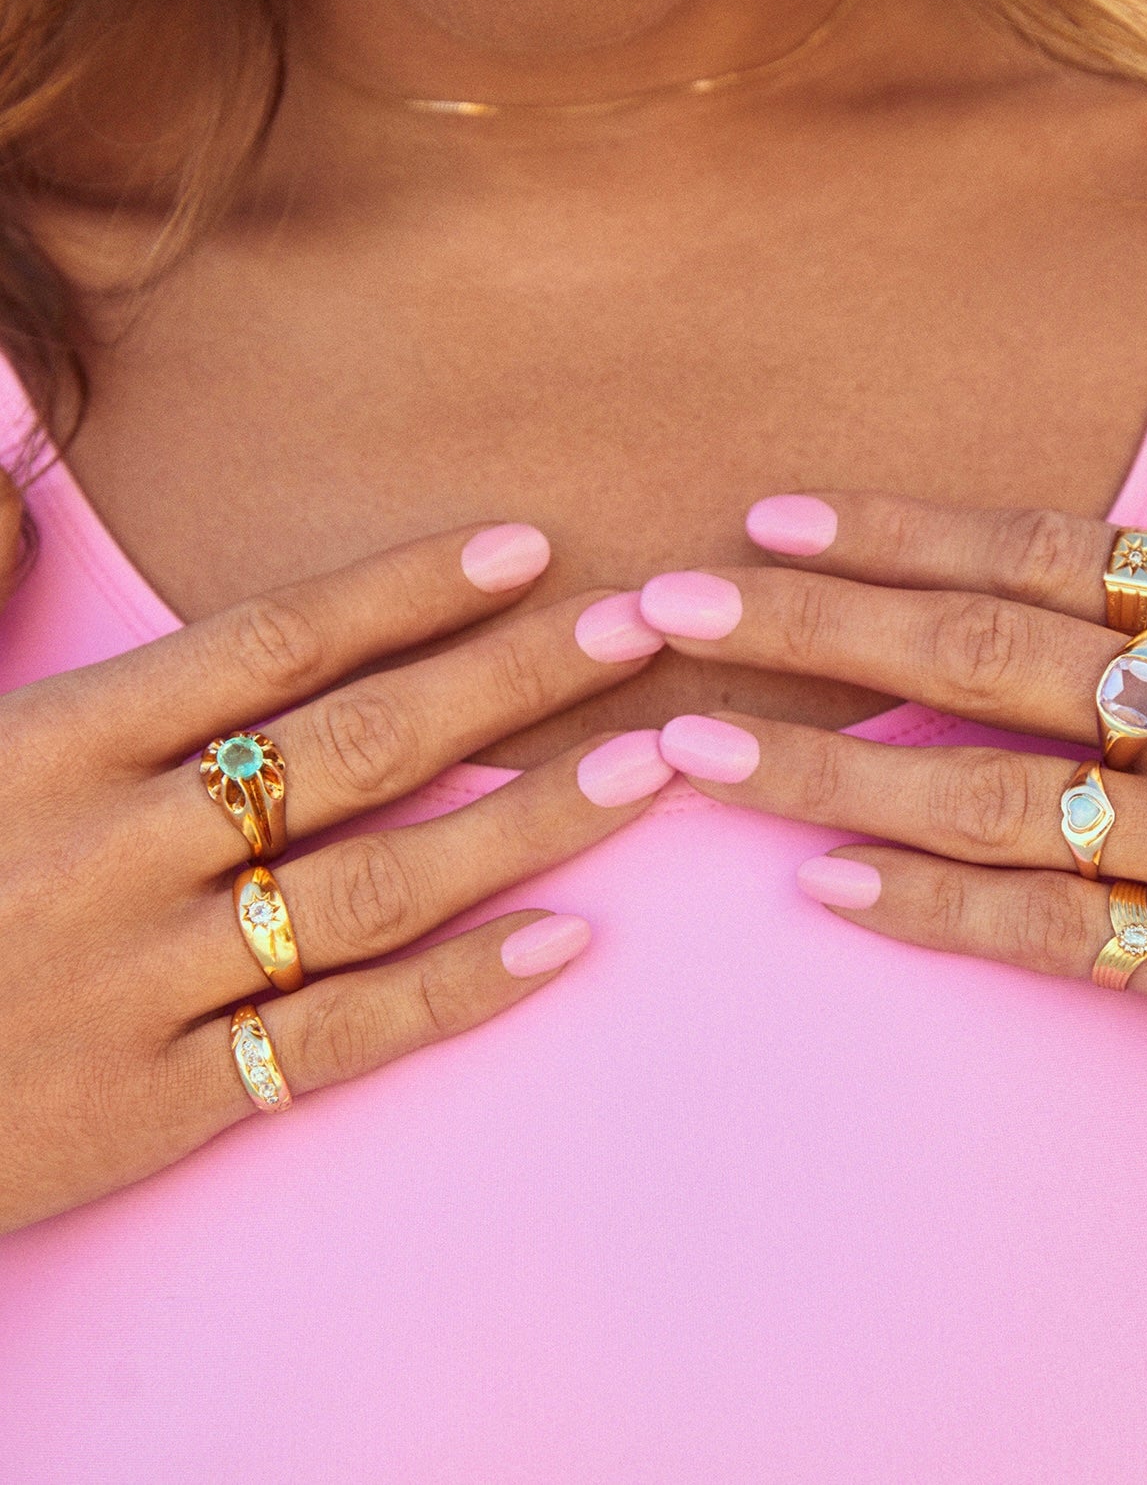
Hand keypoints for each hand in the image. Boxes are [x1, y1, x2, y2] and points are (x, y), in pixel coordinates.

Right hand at [0, 521, 671, 1232]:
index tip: (528, 548)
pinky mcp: (161, 1102)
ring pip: (381, 886)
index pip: (275, 641)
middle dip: (516, 679)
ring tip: (646, 769)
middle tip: (641, 627)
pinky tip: (567, 941)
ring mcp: (143, 982)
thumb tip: (21, 483)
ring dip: (530, 821)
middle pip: (361, 745)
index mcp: (50, 742)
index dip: (414, 588)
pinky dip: (461, 991)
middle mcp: (113, 850)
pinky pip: (344, 1039)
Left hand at [638, 362, 1146, 1096]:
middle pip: (978, 656)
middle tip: (666, 610)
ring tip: (691, 747)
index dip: (893, 536)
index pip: (1043, 550)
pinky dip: (934, 915)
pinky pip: (1057, 932)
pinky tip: (822, 898)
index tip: (770, 521)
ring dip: (823, 773)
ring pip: (984, 796)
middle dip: (810, 630)